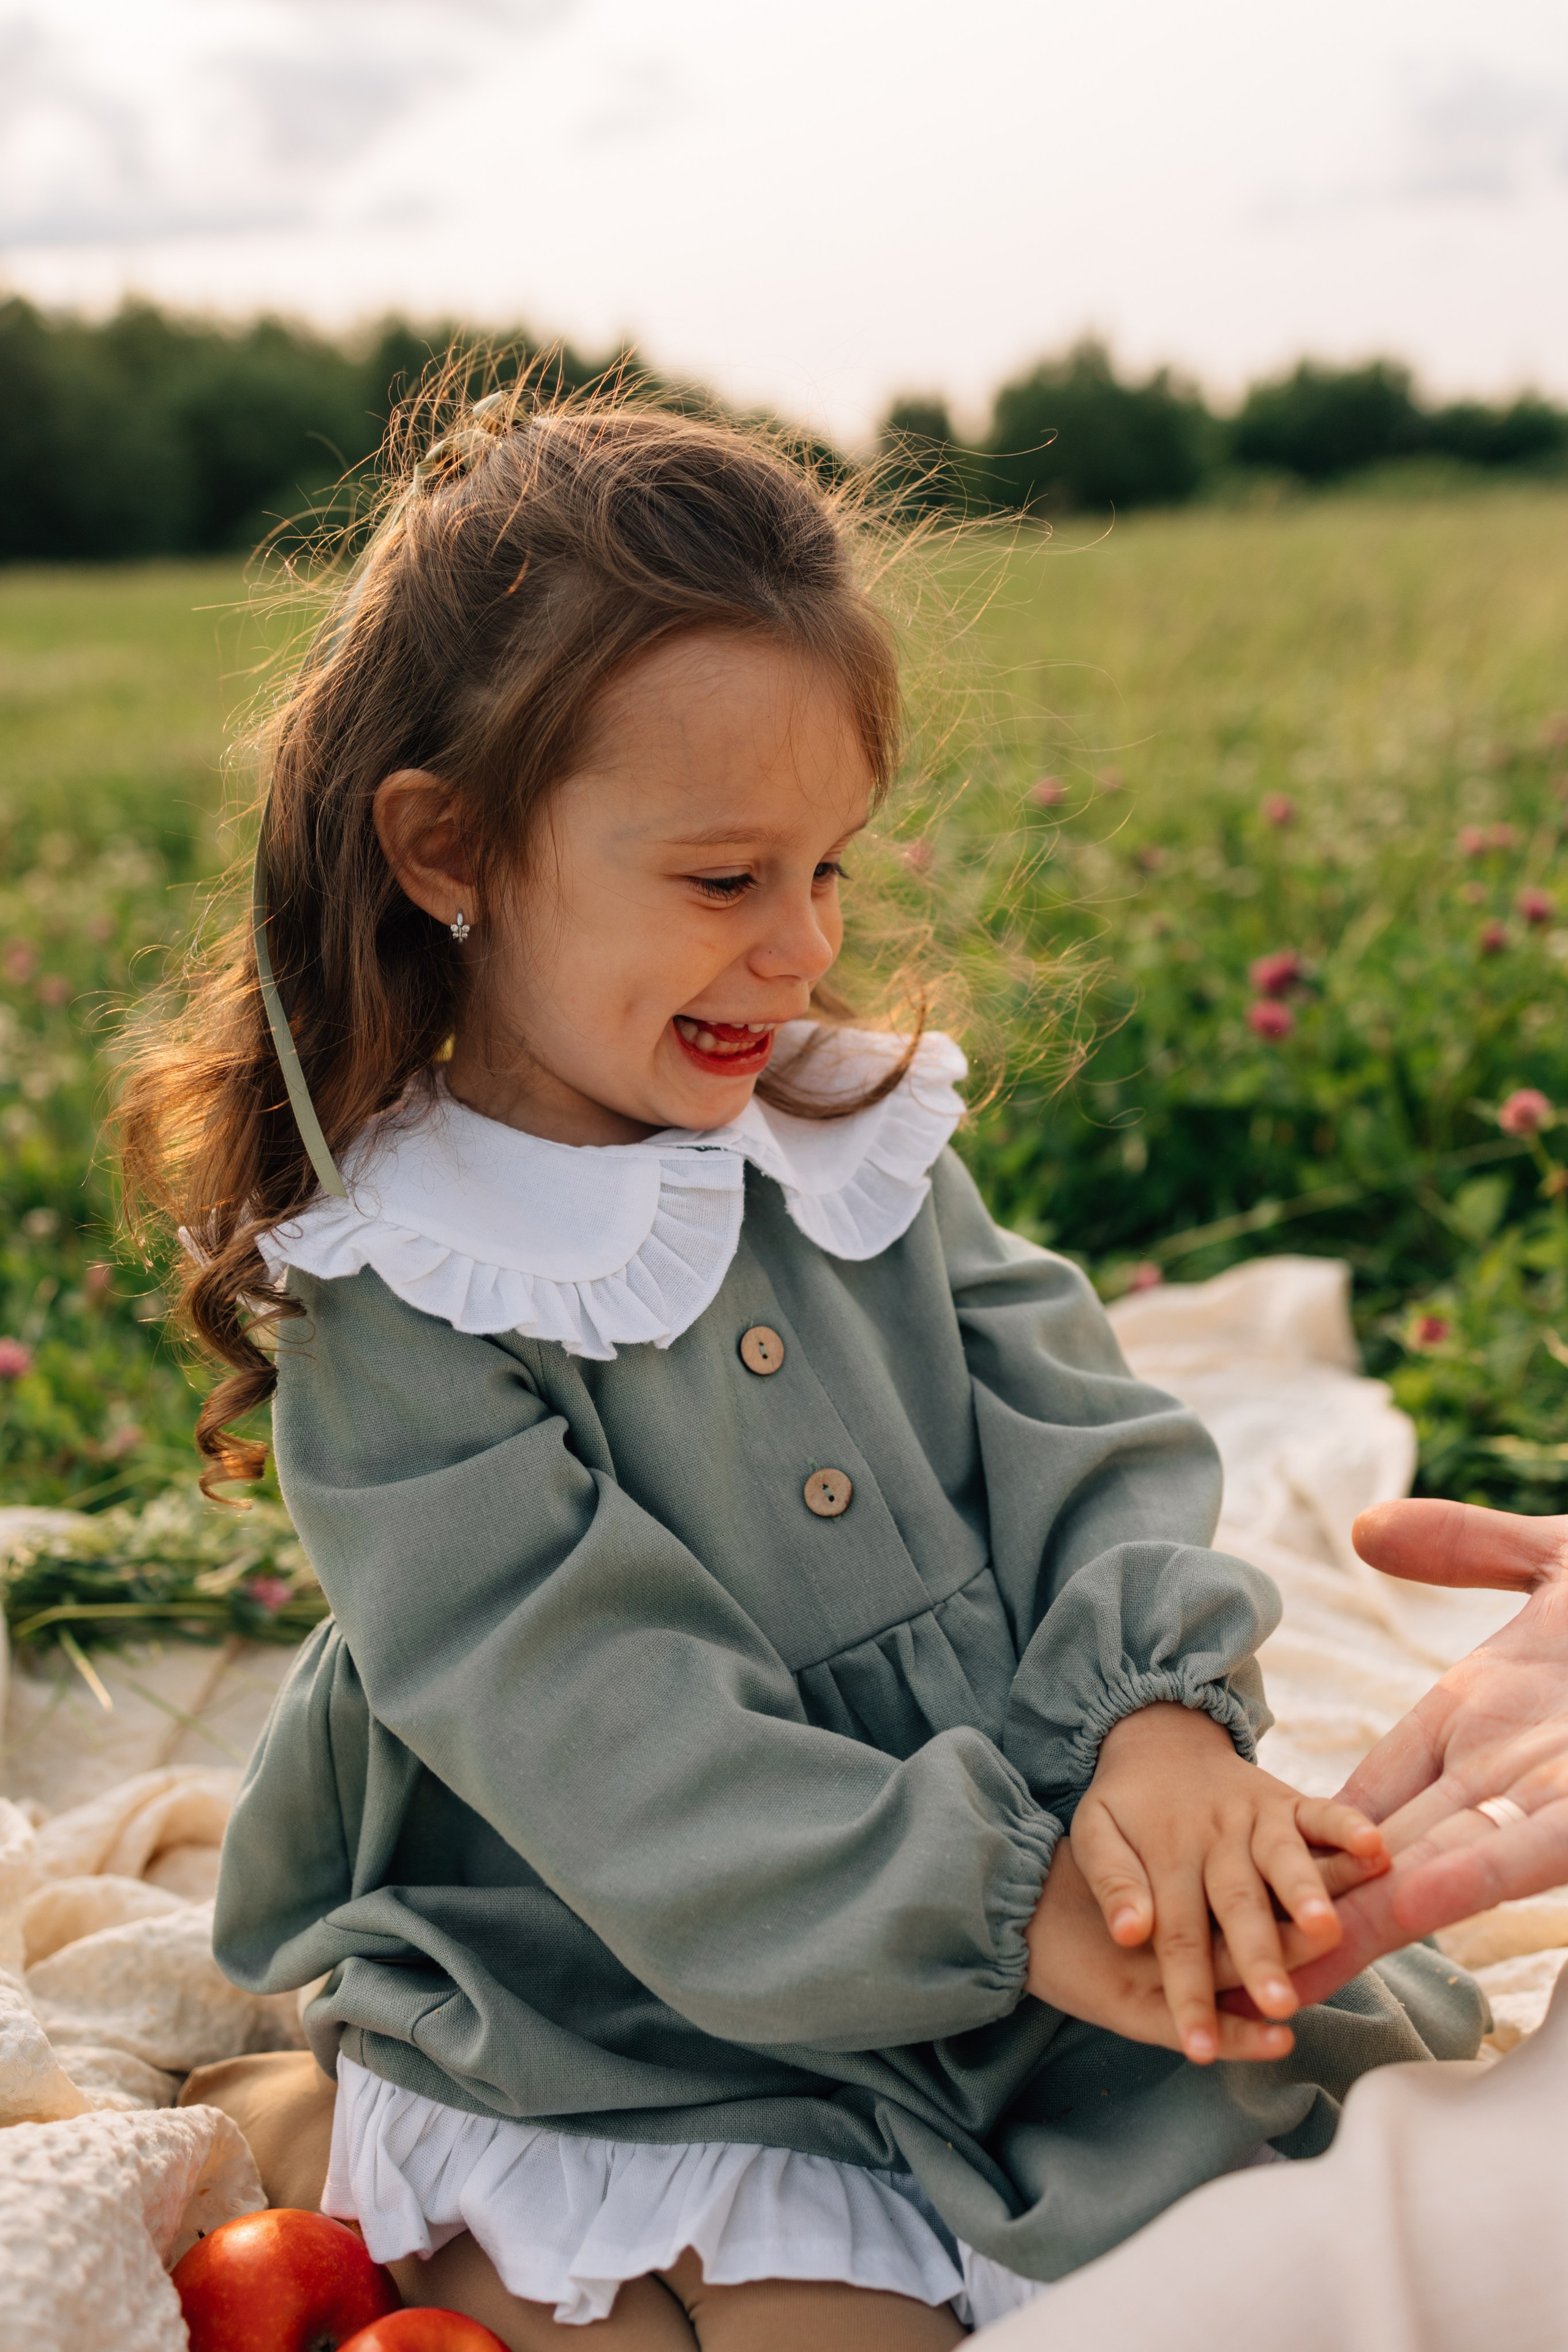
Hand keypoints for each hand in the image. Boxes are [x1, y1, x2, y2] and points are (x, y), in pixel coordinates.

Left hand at [1071, 1702, 1385, 2061]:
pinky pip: (1321, 1810)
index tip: (1197, 2049)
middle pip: (1238, 1905)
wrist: (1161, 1739)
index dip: (1188, 1994)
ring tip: (1326, 1930)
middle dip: (1260, 1957)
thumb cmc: (1128, 1805)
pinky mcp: (1287, 1799)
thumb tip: (1125, 1933)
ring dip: (1307, 1892)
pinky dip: (1348, 1826)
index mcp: (1165, 1856)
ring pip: (1283, 1859)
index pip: (1176, 1935)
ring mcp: (1255, 1817)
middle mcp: (1215, 1838)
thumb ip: (1111, 1883)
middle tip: (1279, 2005)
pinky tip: (1374, 1848)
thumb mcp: (1095, 1835)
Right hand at [1280, 1499, 1567, 2007]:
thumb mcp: (1555, 1560)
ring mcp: (1544, 1797)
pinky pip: (1518, 1852)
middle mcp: (1500, 1773)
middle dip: (1305, 1916)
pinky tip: (1411, 1904)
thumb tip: (1366, 1531)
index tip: (1230, 1882)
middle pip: (1378, 1855)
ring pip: (1434, 1872)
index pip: (1364, 1793)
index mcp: (1478, 1719)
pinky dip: (1464, 1878)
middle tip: (1225, 1975)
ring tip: (1287, 1979)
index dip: (1300, 1840)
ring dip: (1366, 1929)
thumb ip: (1462, 1547)